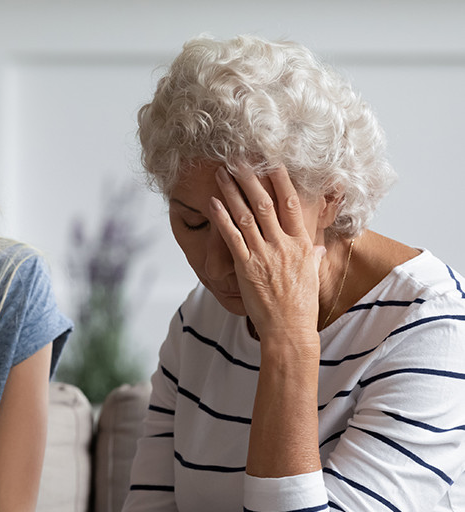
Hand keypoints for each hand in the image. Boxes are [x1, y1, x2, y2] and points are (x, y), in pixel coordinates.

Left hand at [209, 165, 324, 339]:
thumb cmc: (301, 306)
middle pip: (265, 203)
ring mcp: (264, 255)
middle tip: (238, 159)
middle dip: (250, 178)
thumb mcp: (312, 276)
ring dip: (232, 192)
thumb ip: (313, 257)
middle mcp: (283, 245)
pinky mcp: (246, 267)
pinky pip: (232, 238)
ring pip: (246, 215)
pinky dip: (222, 218)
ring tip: (222, 173)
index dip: (281, 180)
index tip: (271, 162)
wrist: (289, 329)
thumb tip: (320, 248)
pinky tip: (213, 203)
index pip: (291, 204)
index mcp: (301, 244)